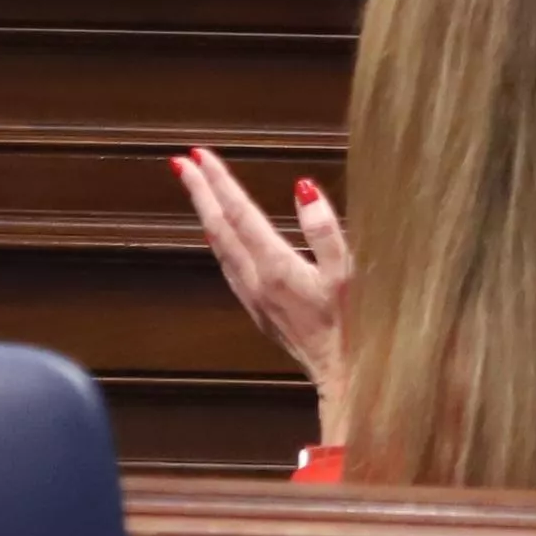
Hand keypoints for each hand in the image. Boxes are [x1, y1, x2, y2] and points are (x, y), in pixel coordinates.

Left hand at [176, 149, 353, 437]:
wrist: (345, 379)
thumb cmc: (353, 328)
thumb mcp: (347, 274)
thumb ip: (324, 229)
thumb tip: (303, 188)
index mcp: (274, 267)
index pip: (239, 214)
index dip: (218, 181)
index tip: (198, 155)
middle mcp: (256, 282)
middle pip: (219, 228)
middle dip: (201, 192)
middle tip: (181, 163)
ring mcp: (255, 299)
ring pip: (220, 248)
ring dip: (207, 214)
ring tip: (198, 191)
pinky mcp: (261, 313)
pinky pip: (230, 268)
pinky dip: (220, 242)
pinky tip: (220, 239)